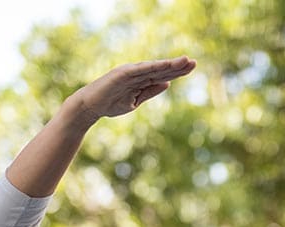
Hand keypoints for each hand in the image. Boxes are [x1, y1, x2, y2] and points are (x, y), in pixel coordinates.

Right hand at [74, 56, 196, 121]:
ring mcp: (129, 72)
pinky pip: (139, 70)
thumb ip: (150, 91)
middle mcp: (137, 73)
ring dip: (168, 65)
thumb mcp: (135, 101)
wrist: (90, 106)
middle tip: (194, 62)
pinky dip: (151, 67)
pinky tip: (163, 65)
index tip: (192, 67)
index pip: (163, 75)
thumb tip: (167, 84)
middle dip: (177, 66)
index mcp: (141, 80)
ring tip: (183, 61)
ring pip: (153, 68)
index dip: (177, 71)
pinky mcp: (121, 74)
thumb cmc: (111, 103)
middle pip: (161, 69)